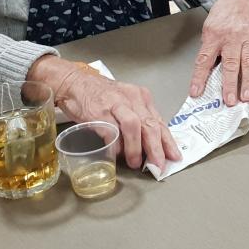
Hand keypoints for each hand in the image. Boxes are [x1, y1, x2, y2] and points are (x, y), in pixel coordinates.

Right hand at [30, 55, 180, 171]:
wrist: (75, 83)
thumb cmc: (102, 95)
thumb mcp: (126, 103)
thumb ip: (139, 120)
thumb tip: (151, 146)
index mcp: (141, 97)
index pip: (159, 122)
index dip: (168, 141)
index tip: (174, 156)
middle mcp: (131, 99)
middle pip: (149, 124)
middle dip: (156, 148)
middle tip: (158, 165)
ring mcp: (114, 105)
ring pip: (133, 126)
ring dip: (136, 147)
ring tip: (135, 162)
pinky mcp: (98, 112)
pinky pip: (110, 131)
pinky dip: (116, 145)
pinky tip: (118, 154)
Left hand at [190, 0, 248, 106]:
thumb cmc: (223, 15)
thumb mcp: (209, 28)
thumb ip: (209, 49)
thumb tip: (208, 73)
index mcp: (214, 36)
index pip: (204, 60)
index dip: (199, 77)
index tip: (196, 92)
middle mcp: (231, 38)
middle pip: (230, 64)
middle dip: (229, 84)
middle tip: (229, 100)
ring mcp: (248, 40)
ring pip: (248, 63)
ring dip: (247, 82)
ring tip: (246, 97)